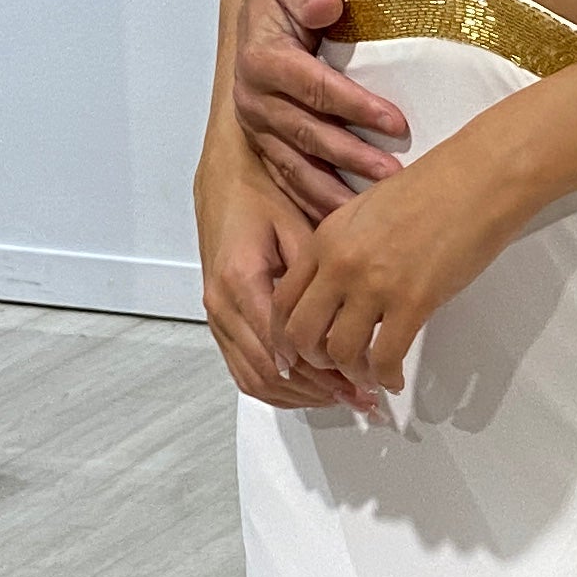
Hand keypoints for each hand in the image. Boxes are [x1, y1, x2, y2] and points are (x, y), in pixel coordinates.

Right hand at [195, 136, 377, 414]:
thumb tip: (351, 321)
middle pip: (269, 370)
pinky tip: (311, 389)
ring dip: (299, 395)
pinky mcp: (218, 320)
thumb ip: (318, 276)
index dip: (322, 371)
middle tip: (360, 398)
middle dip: (317, 391)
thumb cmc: (261, 193)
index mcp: (240, 280)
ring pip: (254, 378)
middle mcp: (221, 304)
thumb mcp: (299, 227)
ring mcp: (216, 315)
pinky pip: (243, 369)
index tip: (358, 384)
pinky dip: (277, 387)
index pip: (281, 345)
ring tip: (343, 398)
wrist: (224, 177)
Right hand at [232, 0, 408, 218]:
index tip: (396, 122)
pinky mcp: (264, 146)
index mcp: (262, 59)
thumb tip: (328, 4)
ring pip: (295, 166)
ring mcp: (258, 127)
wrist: (264, 10)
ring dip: (334, 192)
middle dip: (353, 157)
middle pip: (306, 133)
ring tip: (372, 212)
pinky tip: (342, 223)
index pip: (312, 87)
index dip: (354, 106)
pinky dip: (315, 203)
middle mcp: (254, 98)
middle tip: (394, 177)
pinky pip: (288, 181)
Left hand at [271, 128, 523, 399]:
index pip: (283, 300)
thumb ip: (343, 248)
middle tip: (333, 369)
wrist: (478, 178)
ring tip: (368, 377)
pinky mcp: (412, 301)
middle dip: (313, 361)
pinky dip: (387, 377)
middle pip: (301, 333)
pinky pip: (385, 356)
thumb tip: (337, 288)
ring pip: (340, 352)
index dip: (284, 336)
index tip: (296, 354)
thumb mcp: (366, 211)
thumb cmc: (433, 188)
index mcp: (326, 238)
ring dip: (352, 374)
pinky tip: (395, 379)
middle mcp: (340, 263)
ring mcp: (374, 284)